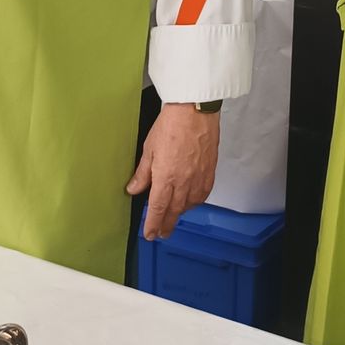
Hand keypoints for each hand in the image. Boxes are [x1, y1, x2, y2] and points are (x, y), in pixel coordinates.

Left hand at [126, 103, 220, 239]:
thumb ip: (142, 173)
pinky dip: (196, 202)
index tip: (150, 234)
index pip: (158, 209)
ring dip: (180, 213)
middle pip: (174, 211)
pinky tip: (191, 202)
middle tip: (161, 233)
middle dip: (166, 225)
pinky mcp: (210, 171)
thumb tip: (134, 189)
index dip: (153, 224)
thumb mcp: (149, 148)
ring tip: (173, 217)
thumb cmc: (171, 124)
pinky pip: (203, 194)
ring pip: (189, 205)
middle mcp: (183, 181)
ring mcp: (198, 177)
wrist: (195, 110)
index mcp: (166, 177)